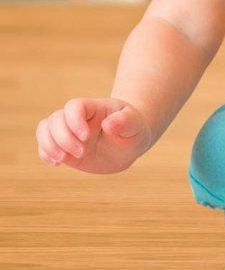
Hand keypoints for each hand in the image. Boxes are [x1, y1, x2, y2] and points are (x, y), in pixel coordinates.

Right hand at [36, 98, 152, 174]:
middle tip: (82, 153)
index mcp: (94, 107)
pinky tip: (57, 163)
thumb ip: (125, 121)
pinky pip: (44, 145)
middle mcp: (77, 118)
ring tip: (63, 159)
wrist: (128, 145)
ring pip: (45, 129)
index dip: (74, 121)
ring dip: (49, 145)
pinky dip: (45, 153)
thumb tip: (108, 124)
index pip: (74, 106)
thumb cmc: (133, 130)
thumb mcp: (135, 125)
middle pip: (56, 119)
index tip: (86, 136)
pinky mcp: (64, 147)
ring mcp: (69, 132)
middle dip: (64, 138)